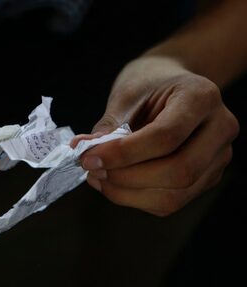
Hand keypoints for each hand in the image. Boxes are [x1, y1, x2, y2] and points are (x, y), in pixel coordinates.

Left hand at [72, 56, 238, 215]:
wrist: (172, 84)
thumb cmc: (150, 84)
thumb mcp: (127, 95)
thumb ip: (109, 126)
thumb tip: (82, 150)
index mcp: (202, 97)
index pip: (165, 136)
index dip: (123, 154)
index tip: (89, 157)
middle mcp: (219, 129)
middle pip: (178, 171)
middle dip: (127, 178)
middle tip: (93, 170)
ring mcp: (218, 157)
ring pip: (175, 195)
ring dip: (128, 193)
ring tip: (98, 177)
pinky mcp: (206, 177)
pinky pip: (170, 201)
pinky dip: (136, 198)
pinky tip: (114, 184)